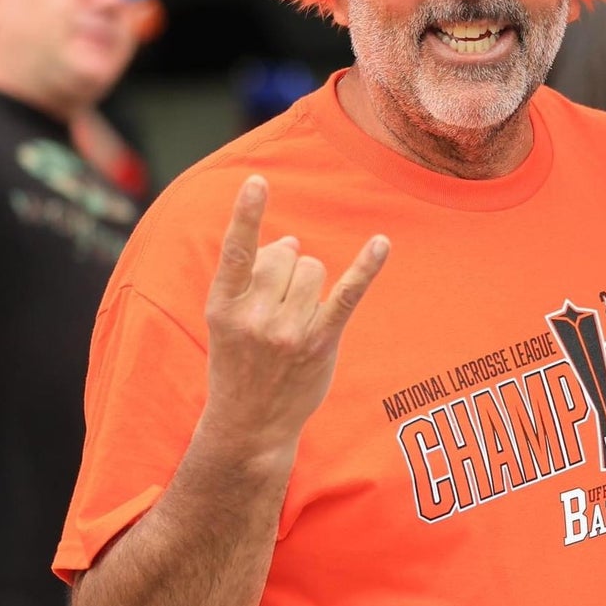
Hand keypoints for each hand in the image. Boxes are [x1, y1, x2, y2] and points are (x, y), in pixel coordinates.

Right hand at [202, 176, 389, 452]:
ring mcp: (288, 331)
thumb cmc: (239, 362)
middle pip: (289, 256)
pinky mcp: (320, 342)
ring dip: (312, 285)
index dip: (246, 215)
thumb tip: (292, 243)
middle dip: (289, 268)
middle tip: (278, 306)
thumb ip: (254, 276)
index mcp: (223, 306)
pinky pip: (347, 294)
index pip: (237, 251)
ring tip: (295, 318)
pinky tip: (382, 243)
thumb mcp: (229, 319)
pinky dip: (366, 267)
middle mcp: (254, 316)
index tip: (257, 181)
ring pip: (315, 270)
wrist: (249, 424)